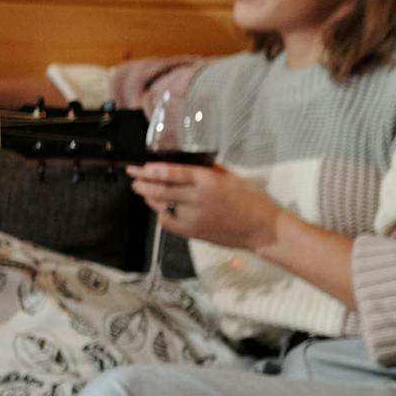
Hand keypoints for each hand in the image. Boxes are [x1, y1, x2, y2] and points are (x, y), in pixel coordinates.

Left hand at [128, 159, 283, 251]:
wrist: (263, 229)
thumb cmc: (252, 202)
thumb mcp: (232, 178)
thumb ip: (209, 170)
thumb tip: (190, 162)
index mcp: (208, 181)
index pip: (171, 172)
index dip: (150, 170)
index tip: (139, 167)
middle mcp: (197, 198)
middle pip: (159, 189)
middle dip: (141, 183)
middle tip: (133, 178)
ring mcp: (193, 217)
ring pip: (160, 205)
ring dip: (148, 197)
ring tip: (143, 191)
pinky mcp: (192, 232)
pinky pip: (167, 222)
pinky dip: (161, 214)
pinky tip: (160, 209)